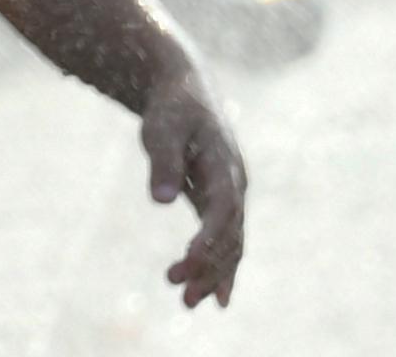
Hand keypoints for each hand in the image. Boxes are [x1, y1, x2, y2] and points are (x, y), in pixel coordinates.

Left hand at [141, 63, 245, 308]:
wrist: (183, 92)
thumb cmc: (172, 109)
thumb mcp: (162, 128)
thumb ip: (162, 162)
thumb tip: (161, 200)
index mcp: (225, 168)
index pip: (222, 211)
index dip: (208, 240)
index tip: (188, 263)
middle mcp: (235, 188)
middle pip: (229, 237)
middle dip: (209, 268)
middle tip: (183, 296)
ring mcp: (230, 198)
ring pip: (229, 246)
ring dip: (212, 275)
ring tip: (187, 302)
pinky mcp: (217, 204)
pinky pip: (223, 242)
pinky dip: (217, 268)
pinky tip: (210, 295)